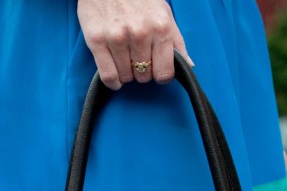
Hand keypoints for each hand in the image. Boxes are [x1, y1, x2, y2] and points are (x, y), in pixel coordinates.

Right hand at [77, 0, 193, 89]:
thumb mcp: (163, 12)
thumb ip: (176, 41)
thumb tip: (189, 65)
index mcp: (160, 27)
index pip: (164, 73)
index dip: (161, 74)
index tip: (156, 69)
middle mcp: (140, 33)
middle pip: (144, 76)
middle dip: (142, 71)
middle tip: (137, 58)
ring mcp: (117, 37)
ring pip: (126, 77)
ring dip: (126, 74)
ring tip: (125, 59)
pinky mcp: (97, 40)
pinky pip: (108, 76)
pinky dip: (113, 82)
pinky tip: (115, 77)